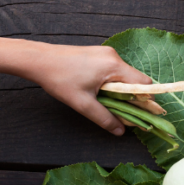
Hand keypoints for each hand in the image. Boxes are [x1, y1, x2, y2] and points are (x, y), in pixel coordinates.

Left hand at [31, 45, 151, 135]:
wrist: (37, 59)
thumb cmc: (59, 79)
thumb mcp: (83, 104)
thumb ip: (105, 118)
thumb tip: (120, 131)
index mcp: (114, 66)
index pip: (144, 84)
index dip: (146, 100)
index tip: (141, 114)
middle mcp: (114, 56)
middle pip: (136, 79)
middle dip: (133, 97)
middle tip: (124, 112)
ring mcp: (106, 53)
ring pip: (125, 75)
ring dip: (122, 90)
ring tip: (108, 102)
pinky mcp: (99, 54)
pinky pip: (115, 70)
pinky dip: (113, 83)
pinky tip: (101, 91)